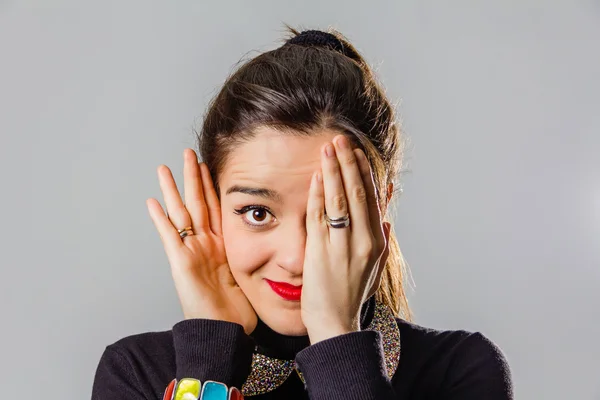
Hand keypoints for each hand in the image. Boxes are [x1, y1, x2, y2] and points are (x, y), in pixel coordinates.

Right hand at [146, 148, 256, 334]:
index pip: (216, 208)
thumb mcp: (249, 276)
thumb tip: (272, 247)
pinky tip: (152, 201)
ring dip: (173, 190)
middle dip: (193, 178)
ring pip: (181, 213)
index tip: (211, 165)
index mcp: (221, 246)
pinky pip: (169, 237)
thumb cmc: (237, 312)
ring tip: (165, 168)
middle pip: (197, 203)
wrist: (225, 333)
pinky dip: (160, 220)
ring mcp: (191, 253)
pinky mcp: (181, 264)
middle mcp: (204, 245)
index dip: (212, 186)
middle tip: (189, 153)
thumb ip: (252, 258)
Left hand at [301, 135, 391, 343]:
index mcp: (375, 242)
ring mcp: (341, 247)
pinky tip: (315, 178)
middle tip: (340, 139)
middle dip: (348, 163)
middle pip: (357, 193)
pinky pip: (318, 218)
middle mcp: (362, 241)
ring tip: (328, 149)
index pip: (371, 198)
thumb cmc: (352, 294)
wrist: (335, 323)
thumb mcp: (374, 267)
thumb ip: (381, 240)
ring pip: (339, 201)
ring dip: (333, 172)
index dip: (363, 172)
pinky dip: (317, 196)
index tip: (356, 151)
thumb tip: (385, 217)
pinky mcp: (319, 253)